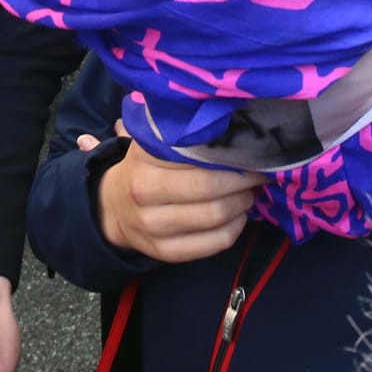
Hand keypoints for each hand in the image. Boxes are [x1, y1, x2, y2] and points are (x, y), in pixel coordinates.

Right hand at [97, 135, 264, 262]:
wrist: (113, 208)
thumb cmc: (145, 168)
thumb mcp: (151, 143)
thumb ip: (180, 133)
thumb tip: (225, 119)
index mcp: (144, 162)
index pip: (198, 159)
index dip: (233, 157)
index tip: (253, 152)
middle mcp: (144, 195)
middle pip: (210, 190)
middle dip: (243, 181)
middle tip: (257, 173)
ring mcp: (153, 228)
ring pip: (215, 219)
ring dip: (242, 204)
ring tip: (249, 192)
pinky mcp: (165, 252)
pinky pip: (215, 243)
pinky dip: (235, 228)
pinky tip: (238, 216)